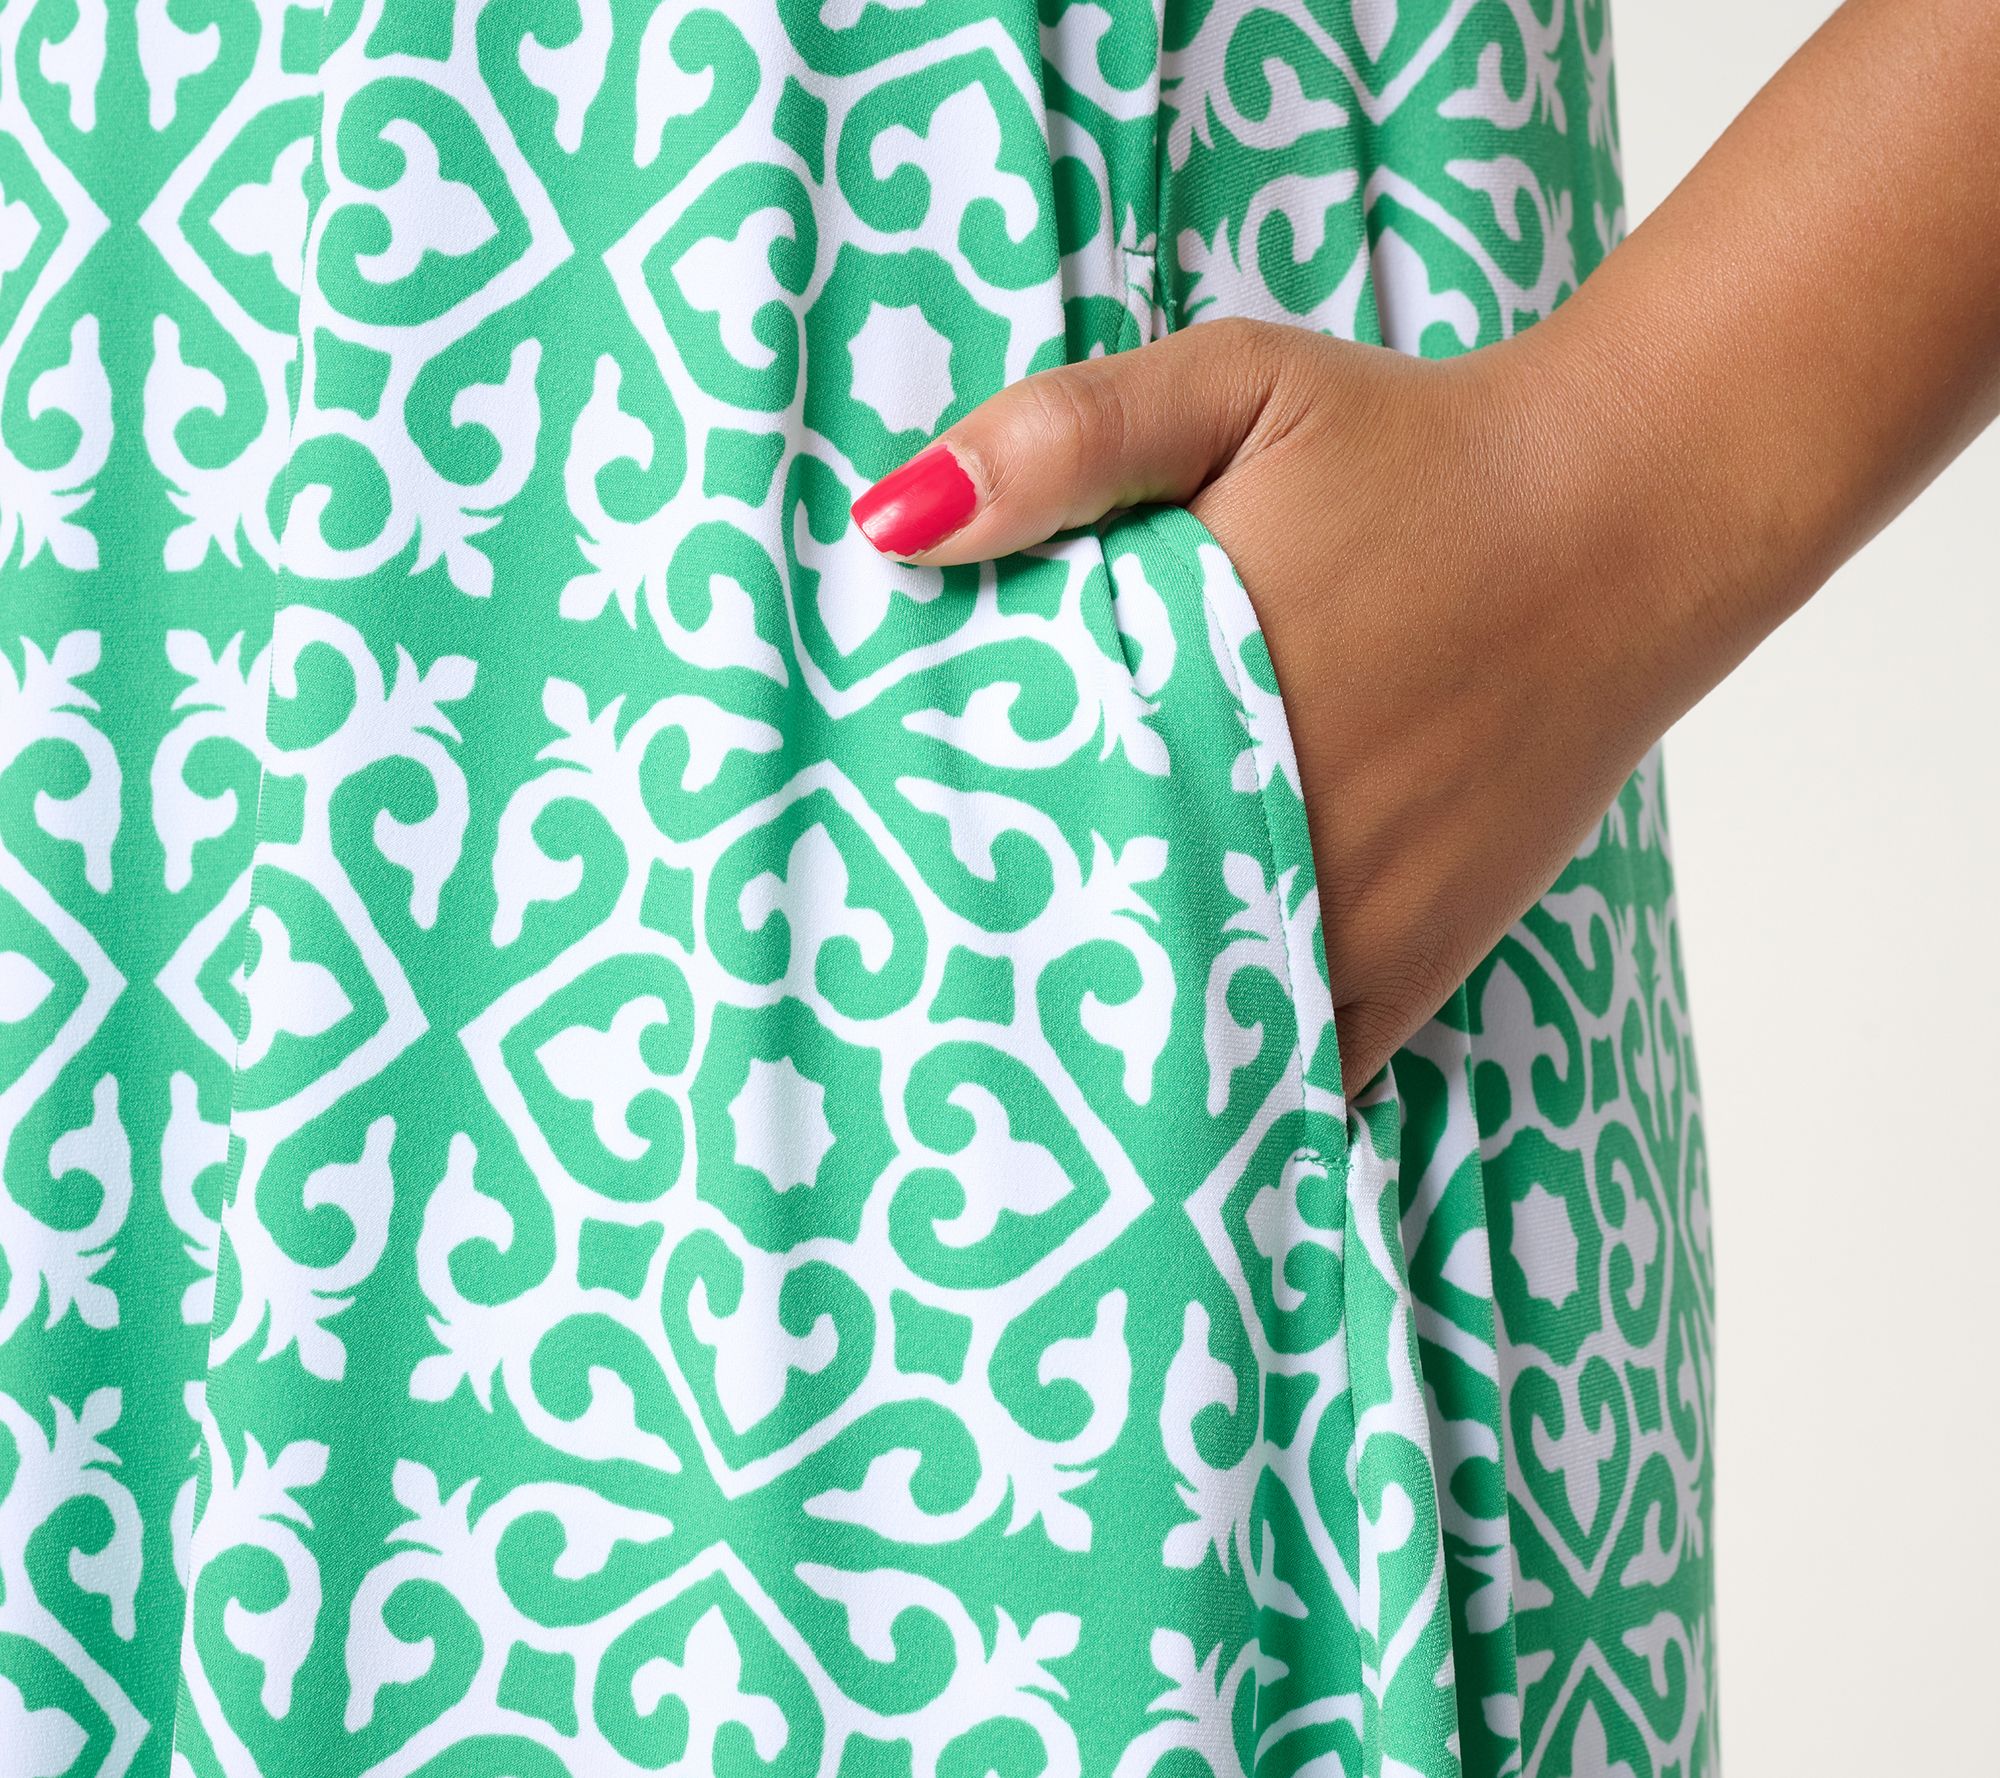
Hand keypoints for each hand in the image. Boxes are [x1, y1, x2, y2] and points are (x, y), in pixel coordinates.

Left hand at [849, 0, 1999, 1093]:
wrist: (1629, 508)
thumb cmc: (1417, 445)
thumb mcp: (1233, 386)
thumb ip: (1065, 441)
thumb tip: (893, 527)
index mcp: (1201, 710)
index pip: (1021, 835)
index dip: (933, 880)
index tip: (869, 903)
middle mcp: (1276, 837)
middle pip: (1093, 956)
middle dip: (1001, 981)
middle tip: (912, 1008)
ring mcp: (1356, 917)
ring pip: (1196, 1041)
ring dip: (1110, 1057)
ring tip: (1015, 1076)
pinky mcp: (1422, 957)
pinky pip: (1309, 1069)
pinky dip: (1239, 1092)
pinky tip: (1168, 1111)